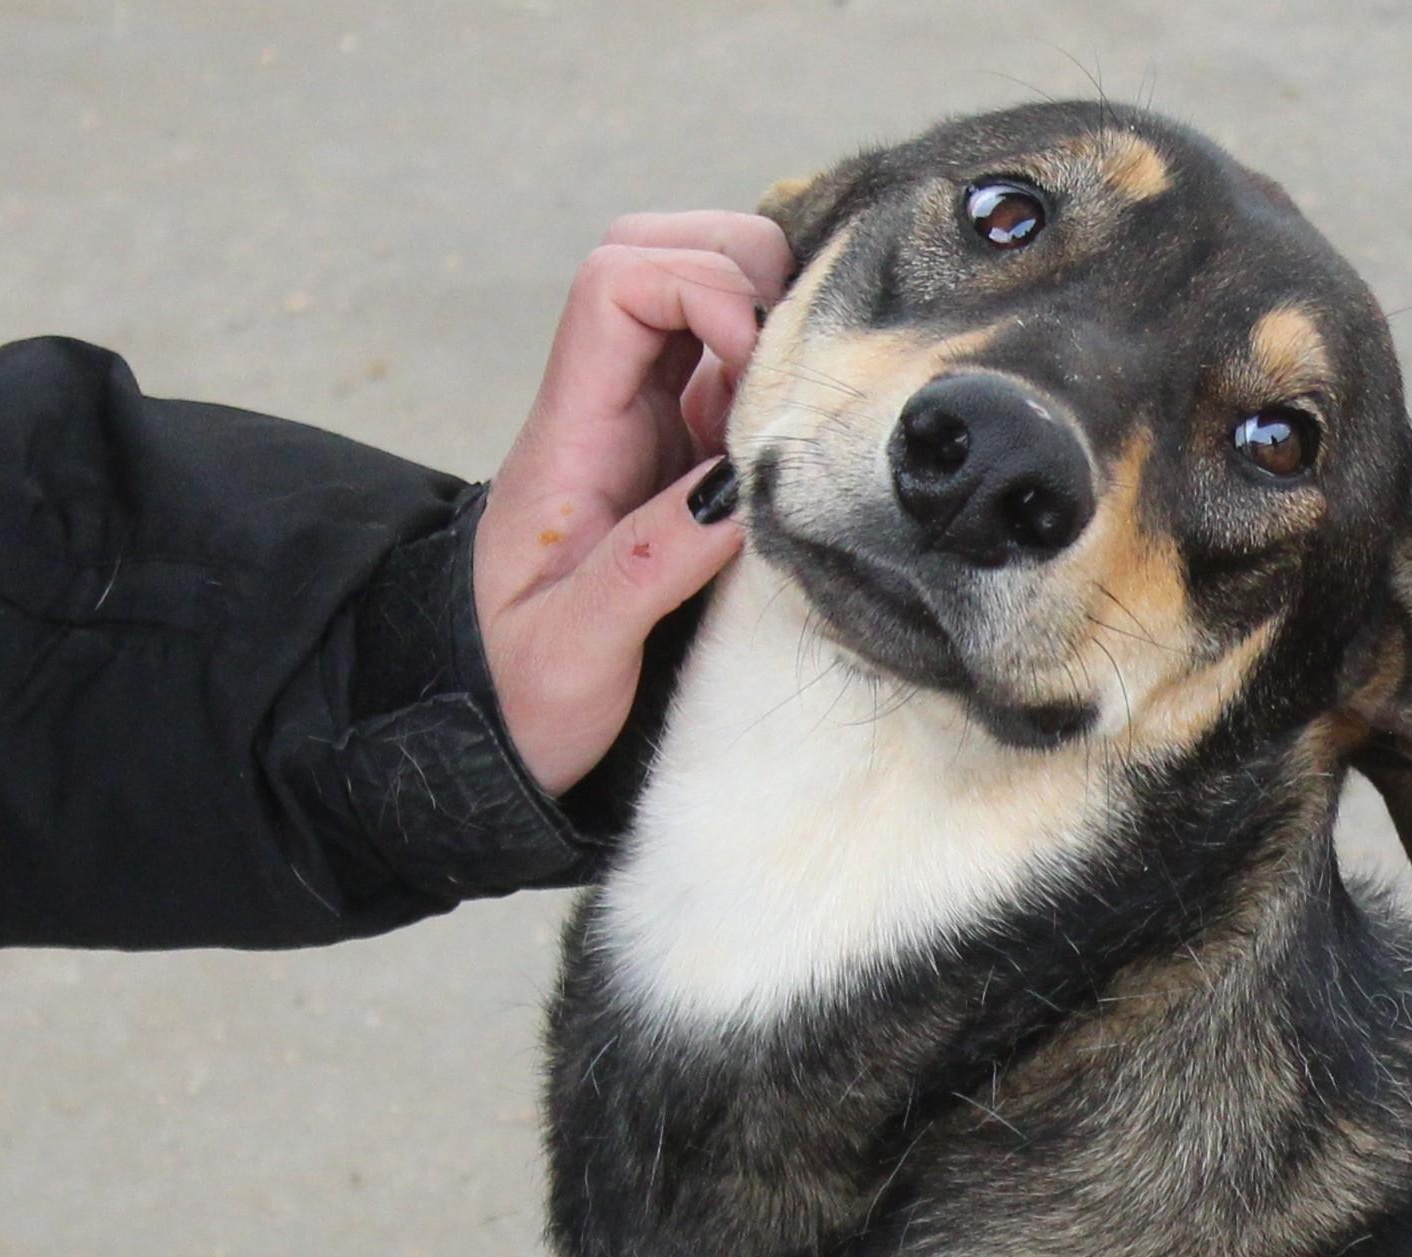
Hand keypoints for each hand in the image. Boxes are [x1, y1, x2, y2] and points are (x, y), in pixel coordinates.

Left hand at [474, 213, 791, 795]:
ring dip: (766, 320)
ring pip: (701, 300)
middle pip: (658, 253)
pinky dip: (777, 378)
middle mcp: (603, 412)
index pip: (615, 282)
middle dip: (741, 271)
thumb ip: (652, 565)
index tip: (755, 369)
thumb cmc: (522, 696)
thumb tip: (739, 491)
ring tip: (804, 403)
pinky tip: (800, 441)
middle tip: (797, 365)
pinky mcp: (680, 463)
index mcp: (568, 437)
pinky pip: (732, 376)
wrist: (490, 732)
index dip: (700, 286)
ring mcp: (644, 430)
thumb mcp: (577, 649)